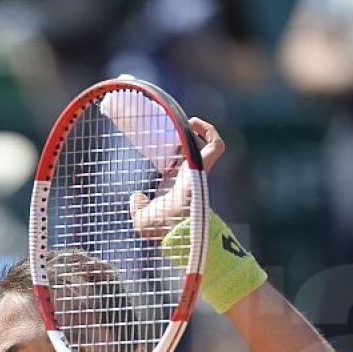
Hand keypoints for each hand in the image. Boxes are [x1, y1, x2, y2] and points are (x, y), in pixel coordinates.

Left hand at [130, 117, 225, 241]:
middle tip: (170, 129)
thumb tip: (136, 197)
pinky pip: (216, 145)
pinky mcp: (206, 166)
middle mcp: (189, 178)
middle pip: (193, 151)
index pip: (178, 166)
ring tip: (186, 122)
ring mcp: (199, 171)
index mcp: (176, 187)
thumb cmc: (160, 228)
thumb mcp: (141, 220)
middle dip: (184, 138)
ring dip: (200, 131)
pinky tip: (193, 123)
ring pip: (208, 145)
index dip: (171, 154)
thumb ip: (137, 209)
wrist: (175, 227)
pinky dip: (209, 131)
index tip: (159, 145)